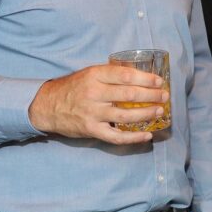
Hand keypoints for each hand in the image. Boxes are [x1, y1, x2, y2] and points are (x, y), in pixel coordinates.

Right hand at [28, 64, 166, 144]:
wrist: (47, 106)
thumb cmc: (73, 88)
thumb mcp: (89, 74)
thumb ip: (110, 75)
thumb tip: (140, 76)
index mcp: (95, 75)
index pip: (125, 75)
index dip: (145, 78)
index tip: (159, 81)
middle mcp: (94, 93)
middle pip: (129, 95)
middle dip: (151, 96)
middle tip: (164, 96)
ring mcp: (92, 113)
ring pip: (126, 115)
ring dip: (146, 114)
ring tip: (159, 111)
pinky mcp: (91, 130)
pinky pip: (116, 136)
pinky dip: (133, 137)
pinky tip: (147, 135)